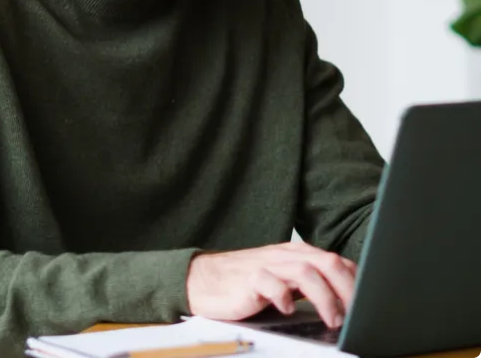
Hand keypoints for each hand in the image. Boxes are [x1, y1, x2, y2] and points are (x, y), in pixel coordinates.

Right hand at [186, 242, 356, 327]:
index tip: (369, 305)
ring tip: (332, 319)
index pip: (336, 261)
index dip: (356, 282)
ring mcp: (268, 265)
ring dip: (325, 297)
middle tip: (356, 314)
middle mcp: (286, 256)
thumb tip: (345, 302)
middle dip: (348, 288)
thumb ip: (309, 284)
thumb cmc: (246, 283)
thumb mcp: (283, 280)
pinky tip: (288, 309)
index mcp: (297, 255)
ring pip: (305, 272)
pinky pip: (271, 283)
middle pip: (327, 262)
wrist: (205, 279)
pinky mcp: (249, 279)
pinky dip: (284, 296)